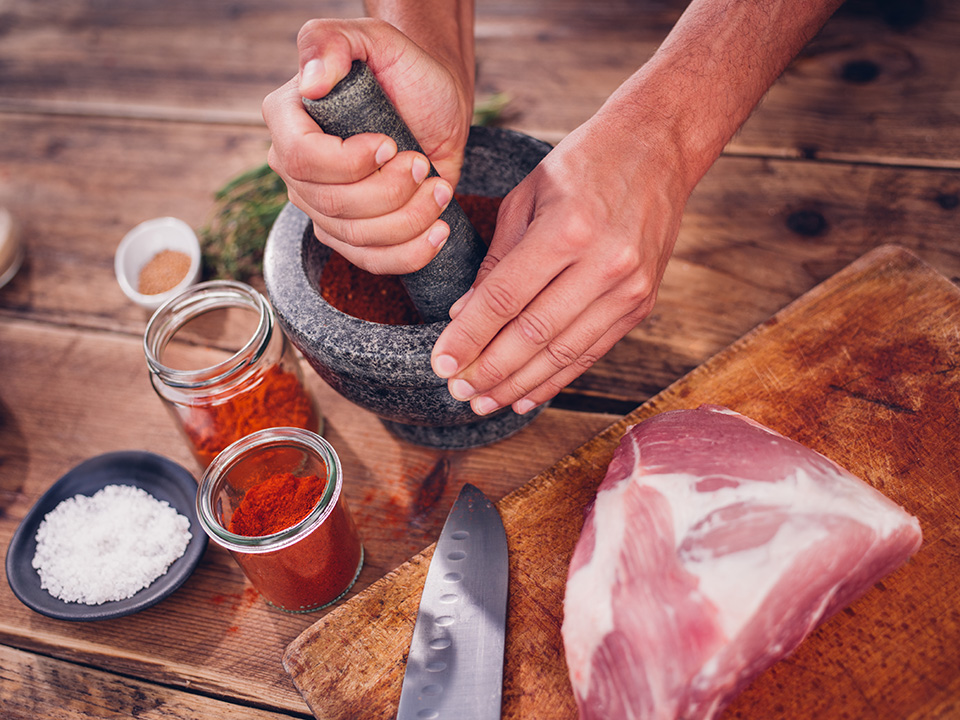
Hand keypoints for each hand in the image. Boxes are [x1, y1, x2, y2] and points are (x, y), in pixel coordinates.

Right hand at [262, 18, 473, 274]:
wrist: (435, 103)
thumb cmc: (404, 68)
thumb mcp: (373, 40)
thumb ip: (330, 42)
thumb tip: (310, 83)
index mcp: (288, 119)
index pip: (300, 159)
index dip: (348, 162)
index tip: (390, 144)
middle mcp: (296, 168)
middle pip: (332, 204)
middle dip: (389, 191)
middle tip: (420, 162)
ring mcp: (322, 206)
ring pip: (356, 237)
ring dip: (408, 218)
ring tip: (438, 188)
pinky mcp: (352, 234)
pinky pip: (372, 261)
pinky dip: (410, 253)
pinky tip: (439, 230)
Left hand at [430, 112, 691, 415]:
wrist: (658, 150)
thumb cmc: (584, 164)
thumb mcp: (527, 197)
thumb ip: (496, 260)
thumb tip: (464, 316)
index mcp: (568, 229)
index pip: (505, 298)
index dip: (469, 337)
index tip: (441, 364)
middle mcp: (604, 263)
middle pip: (533, 334)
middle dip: (489, 369)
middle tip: (458, 390)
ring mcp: (628, 288)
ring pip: (562, 353)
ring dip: (518, 384)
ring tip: (484, 401)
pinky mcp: (641, 304)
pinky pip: (591, 352)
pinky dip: (556, 379)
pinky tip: (525, 395)